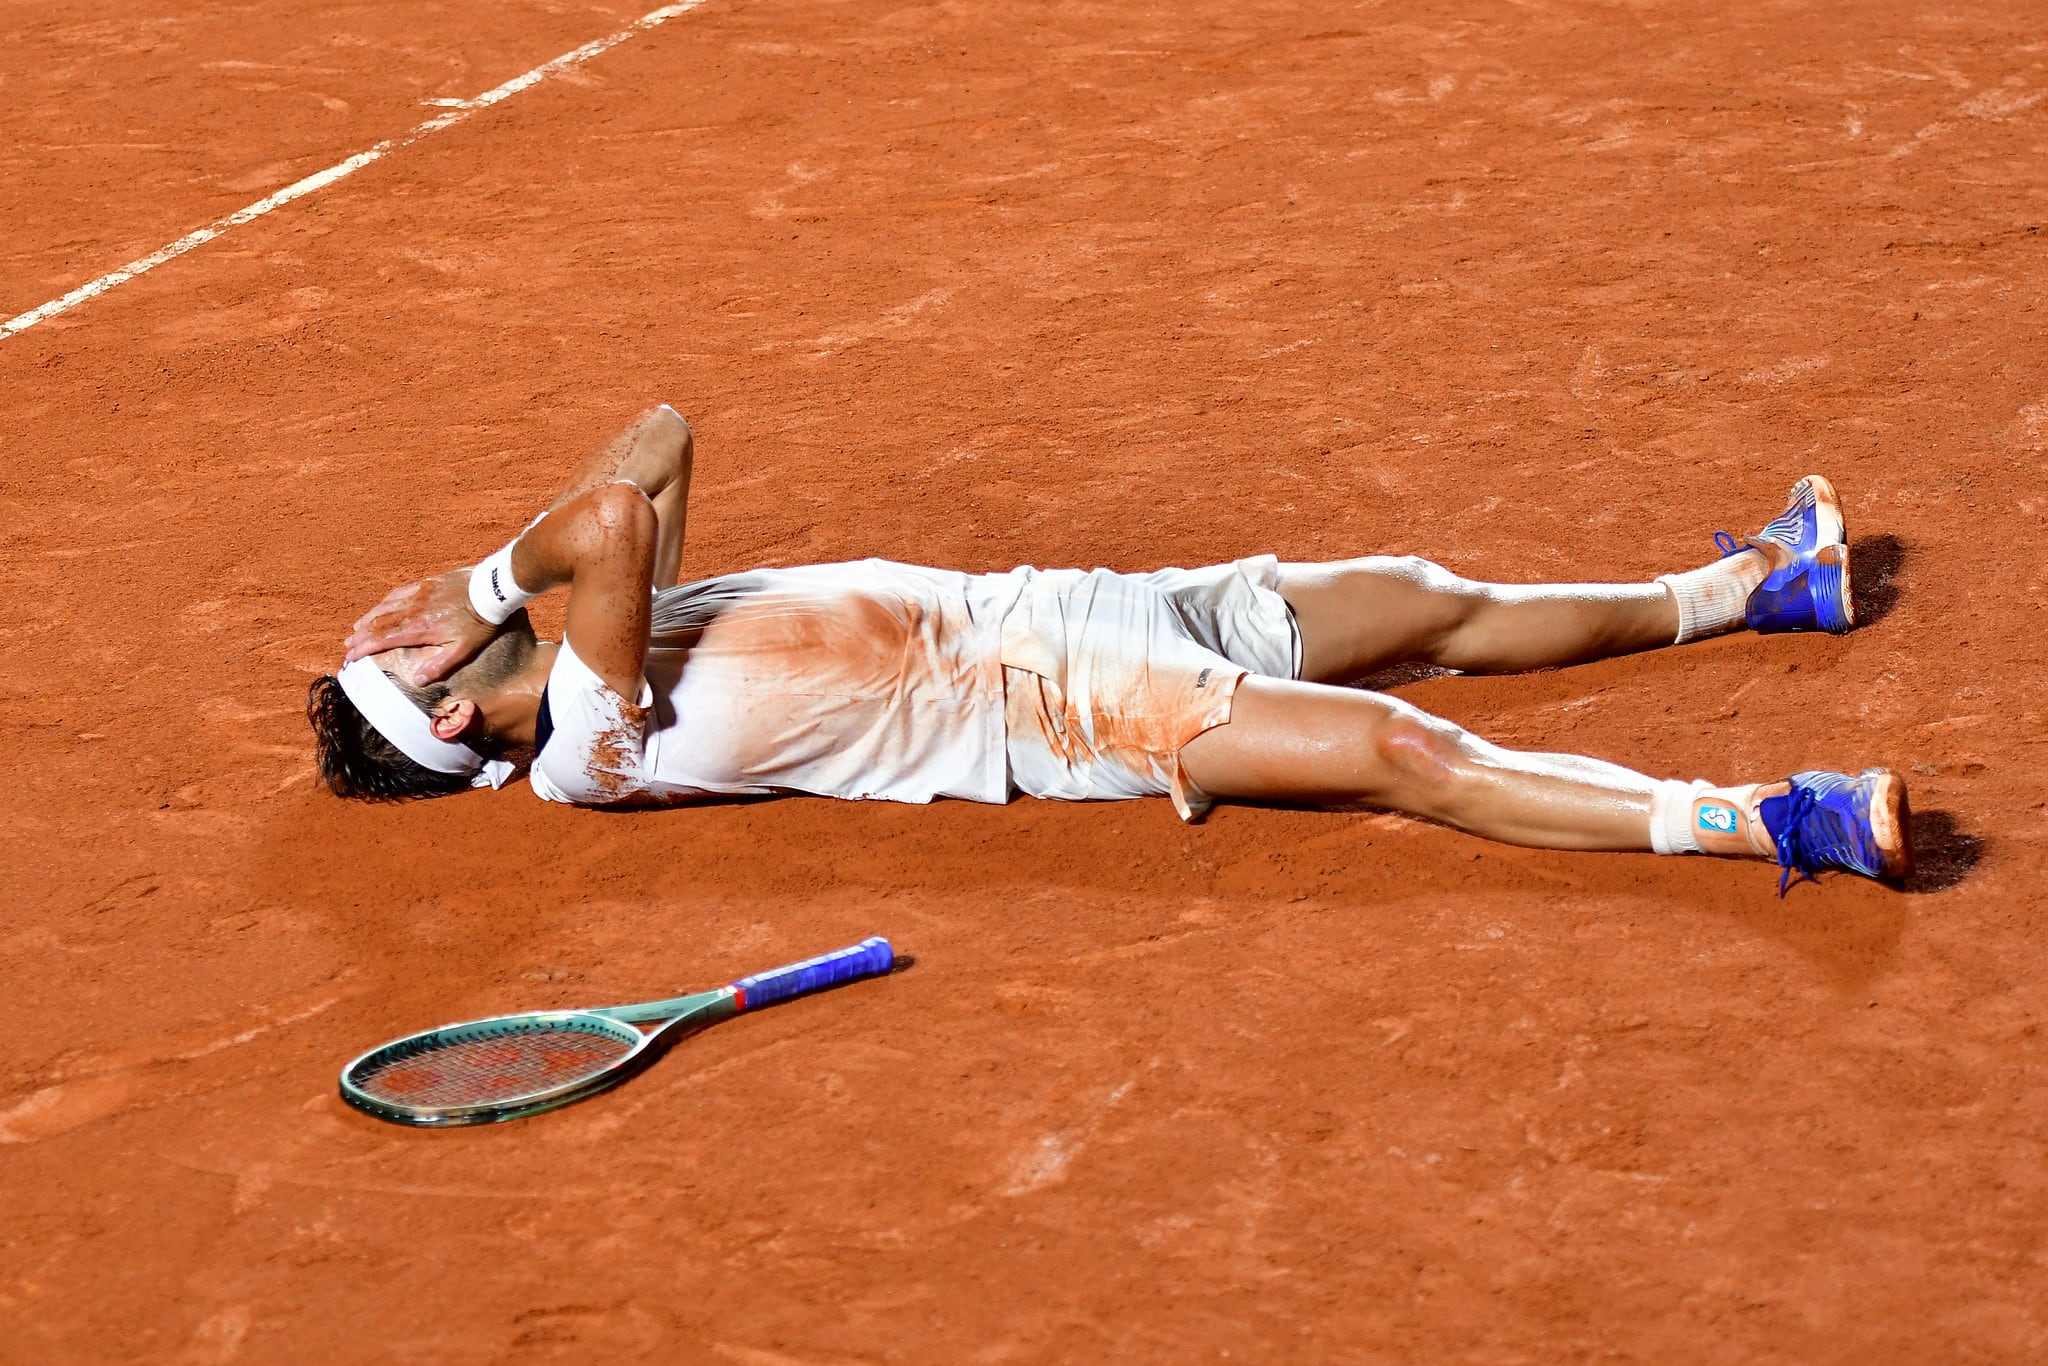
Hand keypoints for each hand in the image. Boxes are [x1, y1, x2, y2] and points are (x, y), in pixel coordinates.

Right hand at [343, 569, 497, 684]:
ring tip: (357, 628)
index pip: (383, 640)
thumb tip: (417, 680)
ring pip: (384, 607)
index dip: (364, 648)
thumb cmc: (479, 623)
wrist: (489, 592)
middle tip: (348, 644)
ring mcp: (418, 595)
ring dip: (368, 619)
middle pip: (378, 624)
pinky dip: (383, 603)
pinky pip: (397, 593)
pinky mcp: (425, 584)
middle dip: (361, 635)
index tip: (352, 656)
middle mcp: (413, 611)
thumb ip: (439, 665)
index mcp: (419, 629)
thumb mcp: (463, 650)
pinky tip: (380, 607)